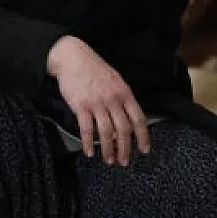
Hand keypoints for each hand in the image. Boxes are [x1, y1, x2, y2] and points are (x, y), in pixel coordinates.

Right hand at [46, 36, 150, 167]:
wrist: (72, 57)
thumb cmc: (93, 68)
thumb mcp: (115, 79)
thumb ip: (121, 98)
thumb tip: (125, 119)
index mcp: (124, 93)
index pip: (139, 119)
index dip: (143, 137)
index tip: (144, 149)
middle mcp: (113, 99)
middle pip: (124, 130)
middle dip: (125, 149)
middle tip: (124, 161)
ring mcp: (97, 103)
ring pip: (106, 132)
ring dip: (108, 149)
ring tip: (109, 160)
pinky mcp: (81, 106)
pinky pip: (86, 129)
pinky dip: (88, 142)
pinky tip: (89, 151)